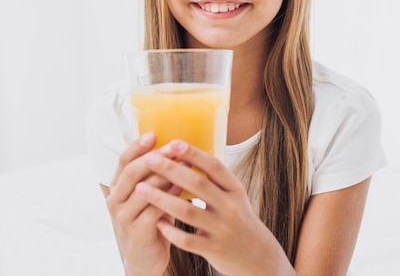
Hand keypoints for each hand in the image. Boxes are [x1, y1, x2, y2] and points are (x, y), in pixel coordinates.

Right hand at [105, 132, 180, 275]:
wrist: (146, 259)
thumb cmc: (151, 221)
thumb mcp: (149, 196)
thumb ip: (155, 176)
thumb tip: (177, 148)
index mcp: (117, 187)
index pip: (124, 161)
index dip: (137, 146)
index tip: (154, 134)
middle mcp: (115, 200)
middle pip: (132, 172)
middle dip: (155, 157)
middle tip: (175, 146)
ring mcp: (123, 217)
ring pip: (144, 190)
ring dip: (166, 174)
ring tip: (185, 163)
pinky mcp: (136, 232)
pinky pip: (154, 210)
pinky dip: (170, 197)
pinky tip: (184, 189)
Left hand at [135, 140, 293, 275]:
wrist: (258, 257)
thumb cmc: (239, 220)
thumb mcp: (234, 196)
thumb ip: (214, 180)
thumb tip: (185, 154)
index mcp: (235, 190)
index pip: (214, 166)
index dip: (194, 153)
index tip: (173, 142)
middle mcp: (230, 207)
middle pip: (198, 184)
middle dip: (171, 170)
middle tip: (149, 159)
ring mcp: (222, 229)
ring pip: (188, 211)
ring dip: (162, 199)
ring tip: (141, 189)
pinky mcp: (213, 249)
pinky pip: (187, 239)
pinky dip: (170, 230)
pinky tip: (157, 222)